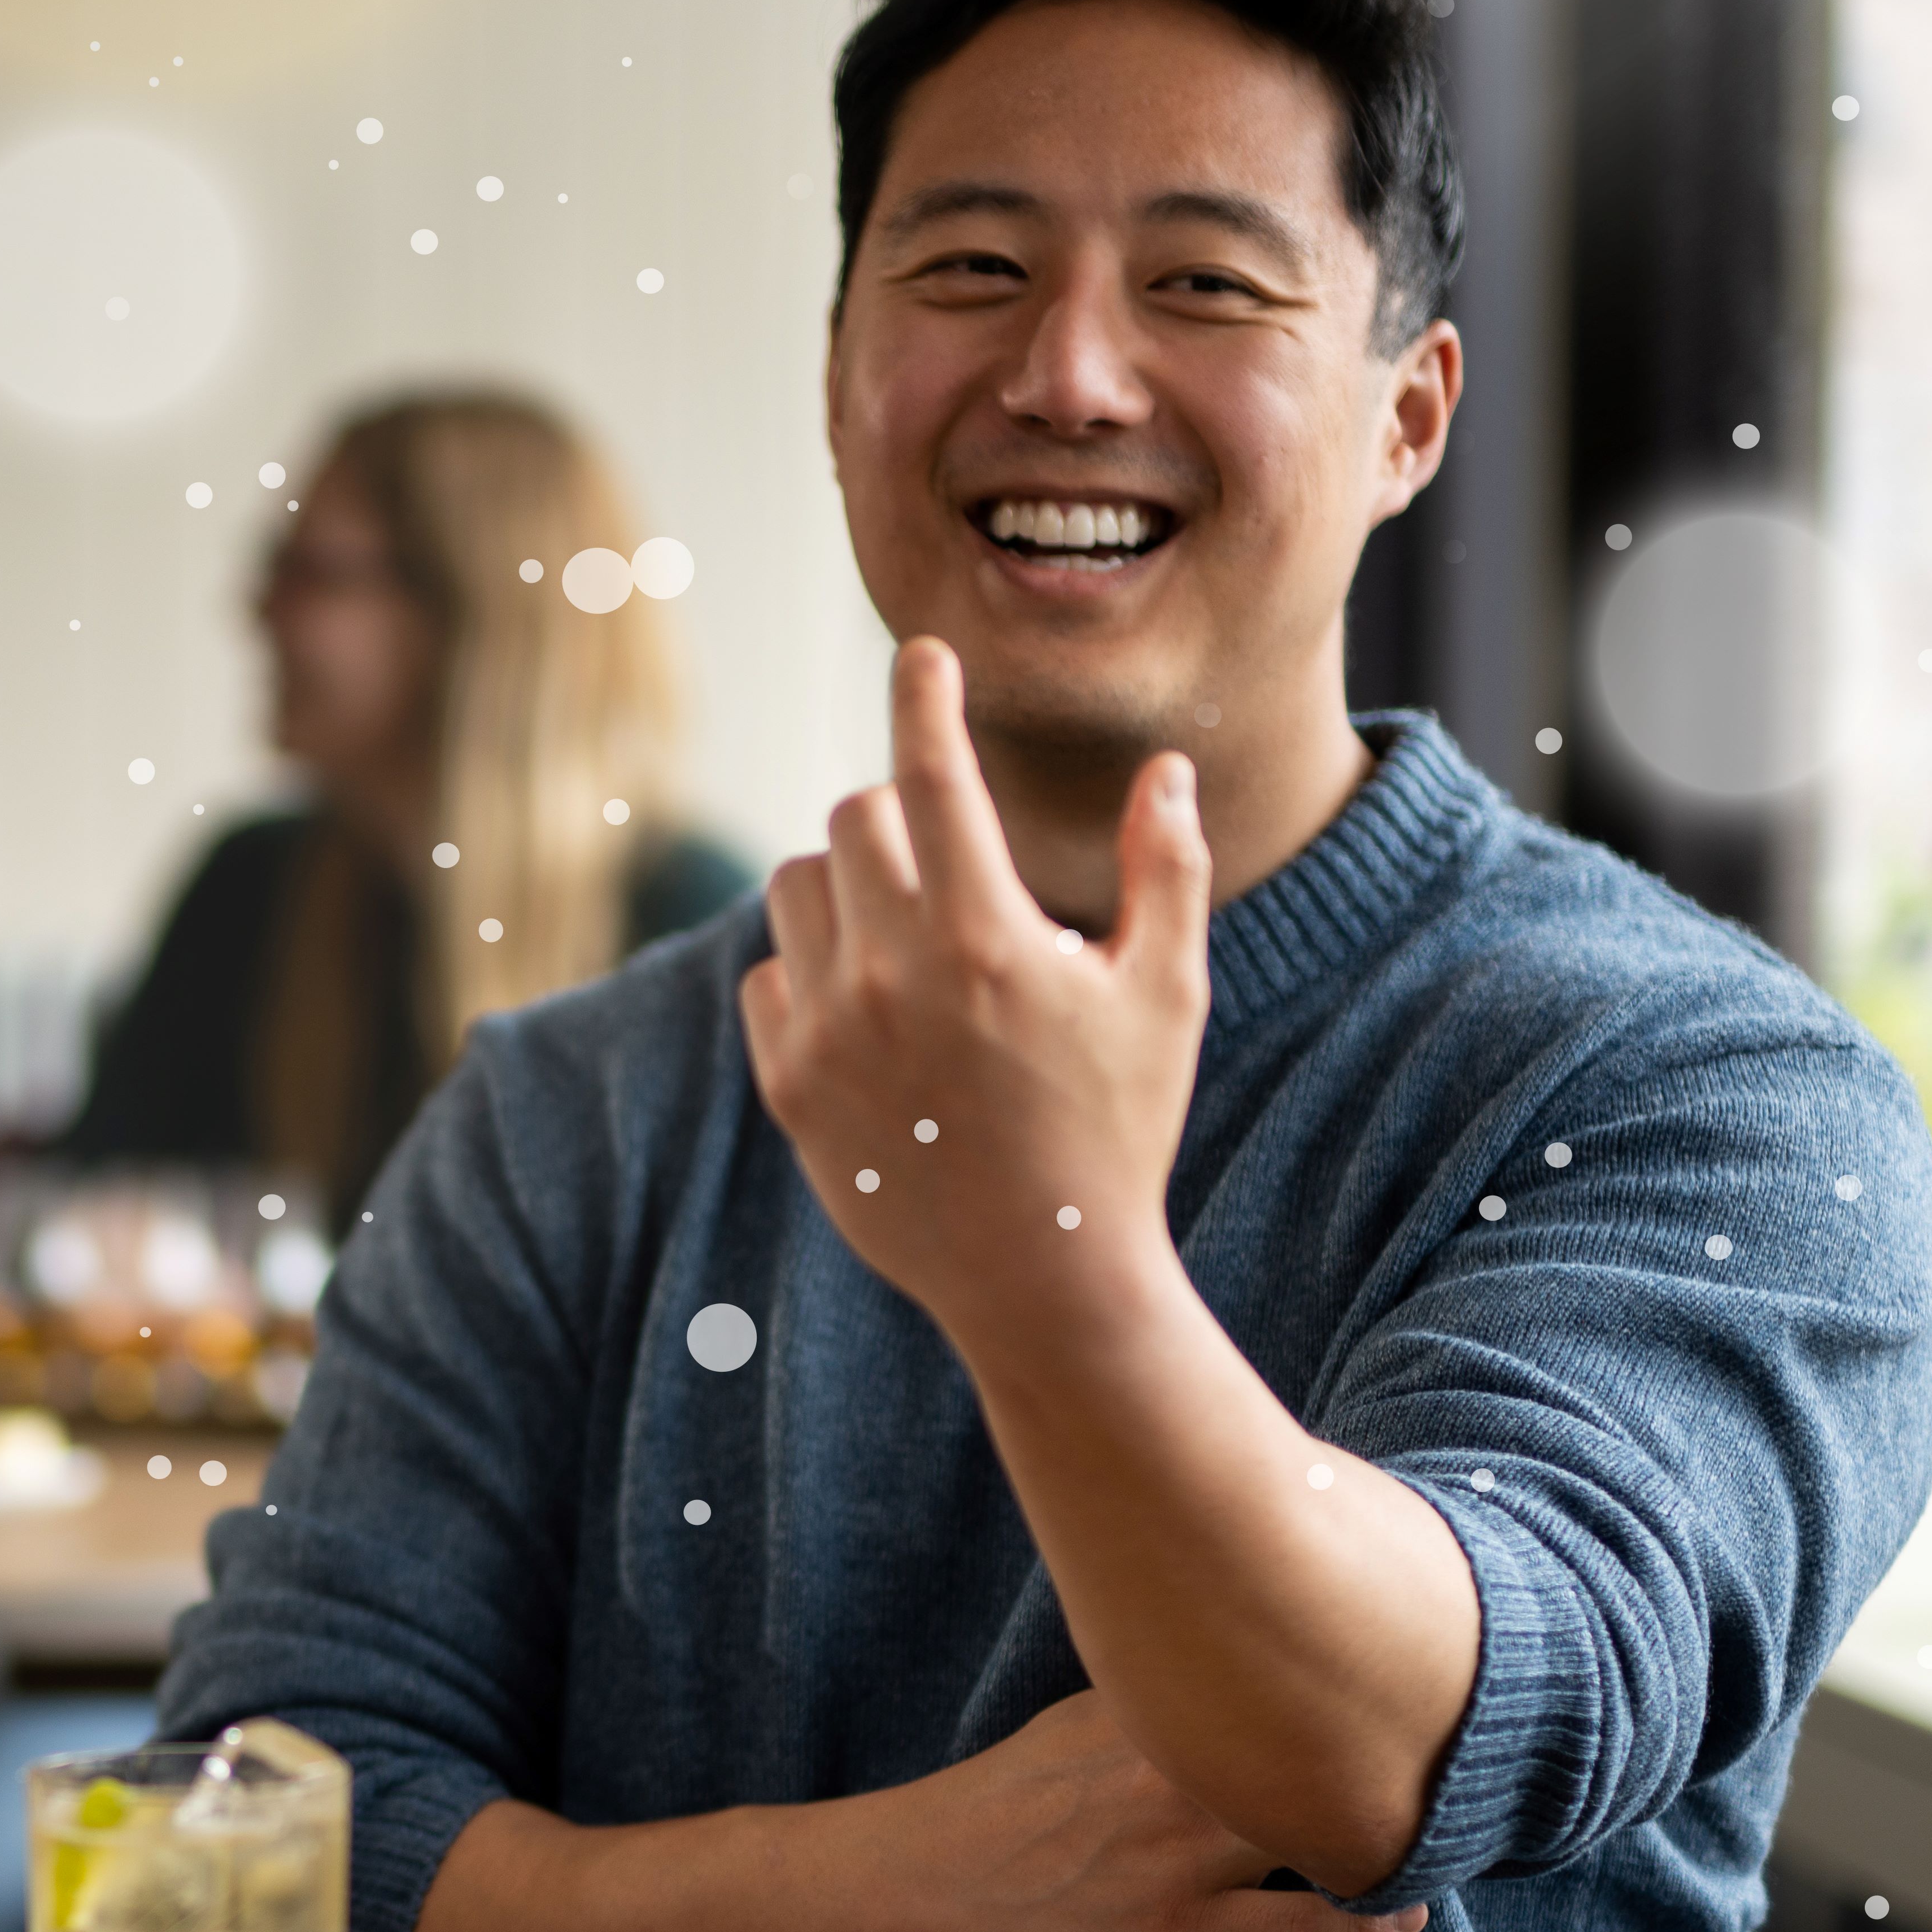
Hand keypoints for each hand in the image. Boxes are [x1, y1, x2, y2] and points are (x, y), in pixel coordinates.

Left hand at [739, 639, 1213, 1357]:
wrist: (1044, 1276)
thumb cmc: (1118, 1131)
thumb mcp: (1165, 998)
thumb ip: (1164, 872)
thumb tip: (1165, 770)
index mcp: (987, 938)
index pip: (931, 771)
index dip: (924, 694)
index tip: (920, 654)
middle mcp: (893, 975)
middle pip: (855, 817)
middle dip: (900, 813)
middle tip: (950, 860)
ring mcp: (830, 1033)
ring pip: (797, 887)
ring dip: (846, 884)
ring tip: (909, 934)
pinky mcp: (790, 1087)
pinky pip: (767, 976)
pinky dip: (807, 970)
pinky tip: (871, 1008)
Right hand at [901, 1691, 1424, 1931]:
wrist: (934, 1870)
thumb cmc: (1014, 1792)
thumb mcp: (1086, 1711)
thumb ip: (1165, 1693)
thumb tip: (1234, 1657)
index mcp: (1159, 1712)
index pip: (1282, 1678)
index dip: (1357, 1678)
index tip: (1423, 1674)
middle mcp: (1179, 1773)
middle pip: (1318, 1750)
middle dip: (1392, 1751)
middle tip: (1473, 1758)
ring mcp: (1182, 1853)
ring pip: (1318, 1834)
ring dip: (1390, 1836)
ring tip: (1454, 1837)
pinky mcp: (1179, 1927)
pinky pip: (1294, 1923)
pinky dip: (1360, 1920)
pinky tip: (1406, 1916)